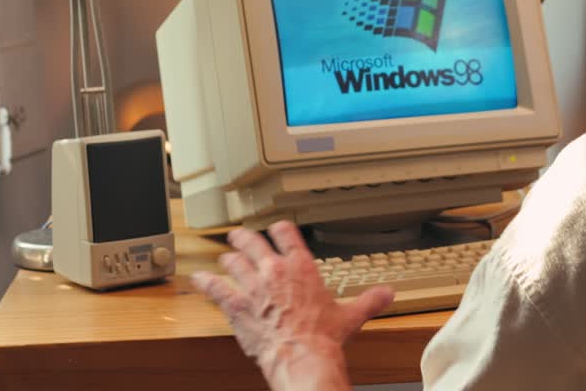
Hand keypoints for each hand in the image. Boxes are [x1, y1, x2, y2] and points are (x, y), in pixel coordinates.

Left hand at [192, 222, 393, 390]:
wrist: (301, 357)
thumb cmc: (323, 338)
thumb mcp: (350, 316)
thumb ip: (369, 301)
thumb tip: (387, 295)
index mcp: (301, 267)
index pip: (286, 234)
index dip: (279, 228)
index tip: (275, 228)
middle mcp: (274, 270)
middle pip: (253, 242)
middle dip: (244, 237)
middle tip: (238, 236)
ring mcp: (252, 286)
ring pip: (233, 262)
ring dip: (228, 259)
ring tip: (224, 257)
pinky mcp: (235, 305)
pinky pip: (215, 288)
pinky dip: (205, 282)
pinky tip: (198, 278)